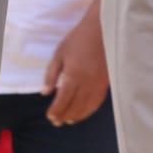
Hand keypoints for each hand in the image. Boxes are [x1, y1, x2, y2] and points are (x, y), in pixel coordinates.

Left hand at [43, 5, 108, 125]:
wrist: (102, 31)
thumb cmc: (77, 40)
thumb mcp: (59, 54)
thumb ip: (51, 75)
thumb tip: (45, 93)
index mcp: (74, 75)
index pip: (64, 99)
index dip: (56, 110)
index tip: (50, 116)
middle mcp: (87, 83)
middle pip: (76, 105)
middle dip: (65, 115)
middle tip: (56, 122)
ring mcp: (99, 84)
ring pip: (88, 106)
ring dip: (77, 116)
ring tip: (68, 120)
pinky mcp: (107, 83)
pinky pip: (98, 102)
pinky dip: (90, 110)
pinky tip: (84, 112)